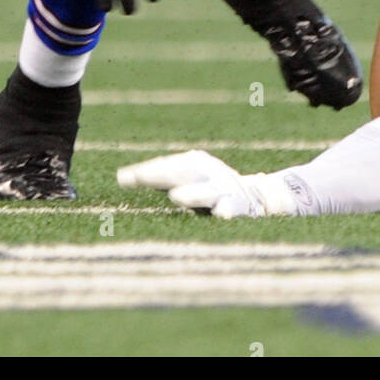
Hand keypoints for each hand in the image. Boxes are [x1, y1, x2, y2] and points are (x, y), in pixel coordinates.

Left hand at [117, 149, 296, 217]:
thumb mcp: (186, 180)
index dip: (145, 172)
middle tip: (138, 177)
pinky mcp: (240, 209)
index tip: (123, 178)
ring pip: (206, 192)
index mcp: (195, 164)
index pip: (166, 166)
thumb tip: (120, 177)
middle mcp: (209, 172)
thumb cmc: (210, 189)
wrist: (259, 198)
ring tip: (176, 196)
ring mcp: (225, 190)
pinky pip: (232, 211)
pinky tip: (221, 215)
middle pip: (181, 172)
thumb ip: (158, 179)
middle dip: (159, 175)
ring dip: (193, 194)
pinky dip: (226, 212)